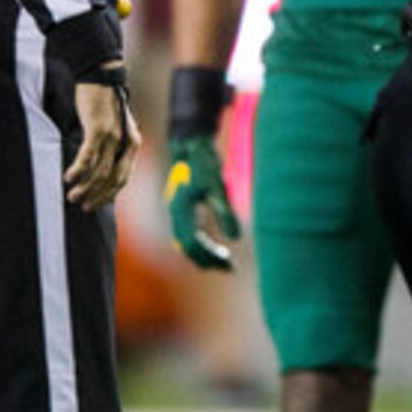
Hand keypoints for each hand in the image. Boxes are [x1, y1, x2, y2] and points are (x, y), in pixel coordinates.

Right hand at [64, 70, 140, 210]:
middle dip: (97, 196)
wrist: (100, 74)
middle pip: (113, 179)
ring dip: (85, 187)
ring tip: (72, 196)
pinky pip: (88, 156)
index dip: (109, 194)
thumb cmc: (102, 101)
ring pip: (100, 171)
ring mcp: (113, 136)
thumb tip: (99, 166)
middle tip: (83, 205)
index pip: (124, 177)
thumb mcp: (112, 125)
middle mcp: (126, 142)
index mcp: (132, 143)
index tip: (96, 204)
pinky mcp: (98, 128)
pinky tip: (69, 178)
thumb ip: (110, 145)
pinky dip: (78, 170)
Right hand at [164, 133, 235, 269]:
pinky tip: (215, 246)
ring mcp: (177, 210)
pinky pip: (188, 232)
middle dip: (207, 259)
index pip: (191, 244)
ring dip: (203, 253)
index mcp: (181, 210)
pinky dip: (201, 243)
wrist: (191, 144)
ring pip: (186, 241)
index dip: (209, 258)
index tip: (228, 265)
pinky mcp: (182, 206)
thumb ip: (225, 211)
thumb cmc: (204, 163)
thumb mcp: (218, 186)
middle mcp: (176, 213)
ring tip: (224, 260)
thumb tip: (236, 238)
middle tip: (229, 268)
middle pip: (187, 246)